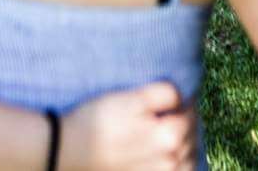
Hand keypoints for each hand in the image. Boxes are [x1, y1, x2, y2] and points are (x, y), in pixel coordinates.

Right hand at [60, 82, 194, 170]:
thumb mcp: (130, 98)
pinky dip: (178, 164)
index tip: (174, 93)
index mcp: (169, 137)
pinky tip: (168, 154)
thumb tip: (183, 95)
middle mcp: (170, 161)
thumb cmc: (97, 122)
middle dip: (186, 120)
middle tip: (173, 108)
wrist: (66, 150)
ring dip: (186, 143)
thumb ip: (164, 93)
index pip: (190, 111)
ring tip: (171, 130)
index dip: (184, 98)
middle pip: (191, 135)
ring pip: (188, 158)